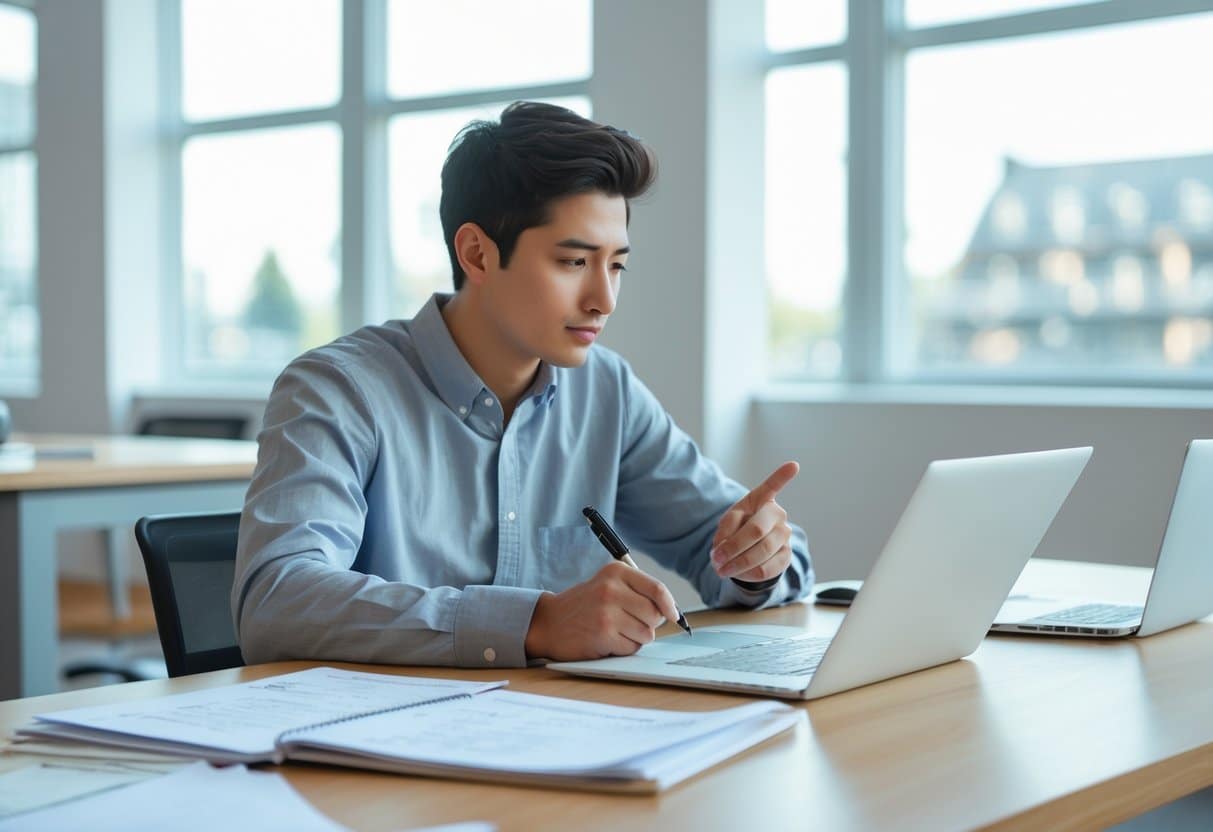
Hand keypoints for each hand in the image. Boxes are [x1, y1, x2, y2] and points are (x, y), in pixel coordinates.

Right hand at [525, 561, 680, 660]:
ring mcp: (606, 612)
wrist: (549, 623)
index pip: (657, 589)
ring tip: (614, 630)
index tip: (673, 616)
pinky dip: (623, 648)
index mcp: (615, 572)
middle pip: (655, 614)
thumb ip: (637, 591)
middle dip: (648, 624)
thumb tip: (671, 612)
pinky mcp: (603, 634)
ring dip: (635, 638)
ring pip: (646, 633)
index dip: (670, 606)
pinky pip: (632, 648)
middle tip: (628, 622)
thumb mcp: (608, 585)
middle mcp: (611, 589)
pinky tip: (606, 640)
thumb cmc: (585, 605)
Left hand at [711, 461, 799, 582]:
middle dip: (733, 547)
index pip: (772, 486)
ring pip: (762, 551)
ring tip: (722, 570)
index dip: (782, 476)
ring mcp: (785, 535)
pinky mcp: (786, 556)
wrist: (749, 551)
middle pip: (756, 530)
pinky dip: (748, 574)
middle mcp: (777, 514)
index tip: (793, 465)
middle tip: (716, 559)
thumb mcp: (726, 524)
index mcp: (761, 500)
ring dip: (738, 563)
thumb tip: (726, 549)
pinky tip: (738, 574)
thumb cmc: (737, 530)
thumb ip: (725, 531)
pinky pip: (768, 568)